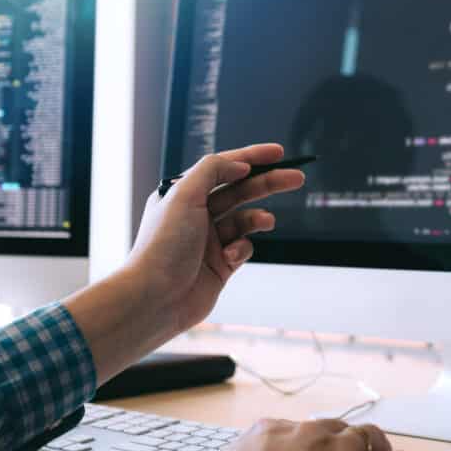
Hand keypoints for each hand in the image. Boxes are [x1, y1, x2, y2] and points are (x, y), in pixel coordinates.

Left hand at [128, 143, 304, 333]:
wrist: (155, 298)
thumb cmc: (162, 246)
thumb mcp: (184, 194)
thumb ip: (213, 170)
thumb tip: (240, 164)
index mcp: (184, 194)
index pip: (222, 167)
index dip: (251, 157)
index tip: (278, 152)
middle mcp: (196, 214)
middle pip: (240, 190)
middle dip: (267, 183)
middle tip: (295, 178)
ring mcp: (209, 240)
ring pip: (244, 220)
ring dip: (257, 218)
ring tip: (267, 222)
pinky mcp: (220, 264)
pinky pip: (243, 248)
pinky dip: (243, 249)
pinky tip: (231, 256)